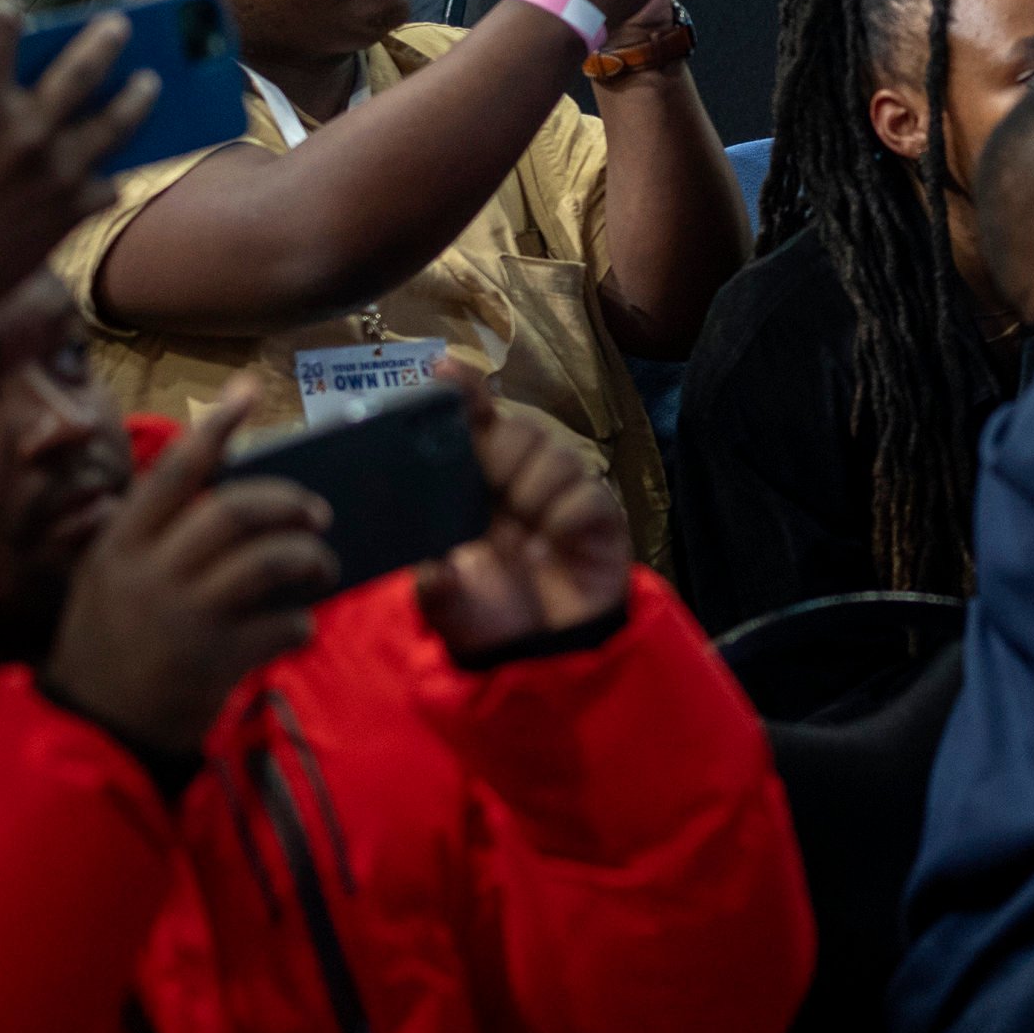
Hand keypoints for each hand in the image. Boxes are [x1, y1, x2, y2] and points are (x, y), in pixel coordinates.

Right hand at [42, 382, 337, 760]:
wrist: (92, 727)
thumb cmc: (111, 643)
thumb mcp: (111, 579)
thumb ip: (156, 538)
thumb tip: (227, 496)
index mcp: (120, 544)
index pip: (173, 472)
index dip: (216, 430)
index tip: (250, 392)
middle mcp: (147, 573)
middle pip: (231, 513)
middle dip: (285, 504)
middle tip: (317, 511)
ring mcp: (181, 618)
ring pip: (264, 563)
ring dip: (306, 558)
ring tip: (322, 565)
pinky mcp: (211, 662)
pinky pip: (278, 626)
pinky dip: (300, 623)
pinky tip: (299, 627)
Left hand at [413, 365, 635, 653]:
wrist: (544, 660)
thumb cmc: (493, 619)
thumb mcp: (448, 605)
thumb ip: (433, 586)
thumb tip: (432, 570)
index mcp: (475, 485)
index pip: (471, 423)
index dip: (464, 393)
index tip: (446, 372)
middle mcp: (520, 479)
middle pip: (519, 427)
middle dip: (500, 451)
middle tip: (489, 492)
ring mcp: (563, 494)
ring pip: (554, 453)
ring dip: (533, 489)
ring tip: (522, 534)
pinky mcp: (601, 514)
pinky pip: (588, 491)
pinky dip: (566, 514)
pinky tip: (552, 544)